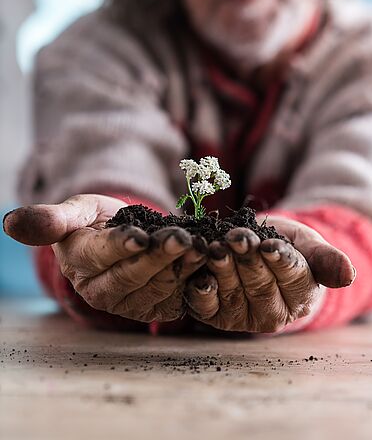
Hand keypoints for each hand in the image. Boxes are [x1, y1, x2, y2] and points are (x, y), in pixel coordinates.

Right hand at [3, 194, 206, 321]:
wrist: (121, 234)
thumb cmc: (94, 221)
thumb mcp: (75, 211)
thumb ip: (52, 218)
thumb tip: (11, 223)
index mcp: (79, 265)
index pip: (100, 257)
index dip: (120, 247)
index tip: (140, 236)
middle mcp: (103, 290)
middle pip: (132, 276)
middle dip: (159, 257)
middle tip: (182, 238)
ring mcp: (131, 303)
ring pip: (157, 289)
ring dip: (181, 268)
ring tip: (200, 246)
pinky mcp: (156, 307)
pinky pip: (176, 300)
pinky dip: (194, 283)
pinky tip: (206, 262)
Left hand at [184, 215, 354, 332]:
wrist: (261, 250)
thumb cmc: (289, 247)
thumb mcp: (309, 245)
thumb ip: (326, 259)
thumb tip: (349, 275)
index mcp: (301, 298)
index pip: (293, 279)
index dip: (280, 262)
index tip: (269, 245)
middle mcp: (273, 314)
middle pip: (260, 286)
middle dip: (248, 260)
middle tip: (237, 238)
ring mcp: (242, 318)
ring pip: (233, 295)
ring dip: (223, 270)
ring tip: (216, 247)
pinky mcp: (216, 316)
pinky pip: (206, 308)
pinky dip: (201, 292)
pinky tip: (200, 275)